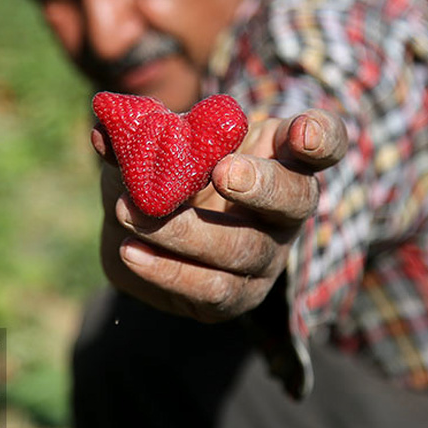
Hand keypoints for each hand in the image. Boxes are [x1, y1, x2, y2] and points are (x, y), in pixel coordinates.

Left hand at [93, 109, 347, 322]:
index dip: (321, 137)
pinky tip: (131, 250)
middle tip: (227, 172)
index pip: (324, 142)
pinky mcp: (235, 296)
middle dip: (263, 186)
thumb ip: (136, 134)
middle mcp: (285, 209)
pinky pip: (211, 290)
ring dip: (187, 232)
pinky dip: (168, 270)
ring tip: (129, 212)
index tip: (301, 133)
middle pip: (297, 199)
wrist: (147, 229)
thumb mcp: (156, 143)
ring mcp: (265, 256)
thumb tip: (103, 131)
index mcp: (281, 156)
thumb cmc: (166, 170)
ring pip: (243, 250)